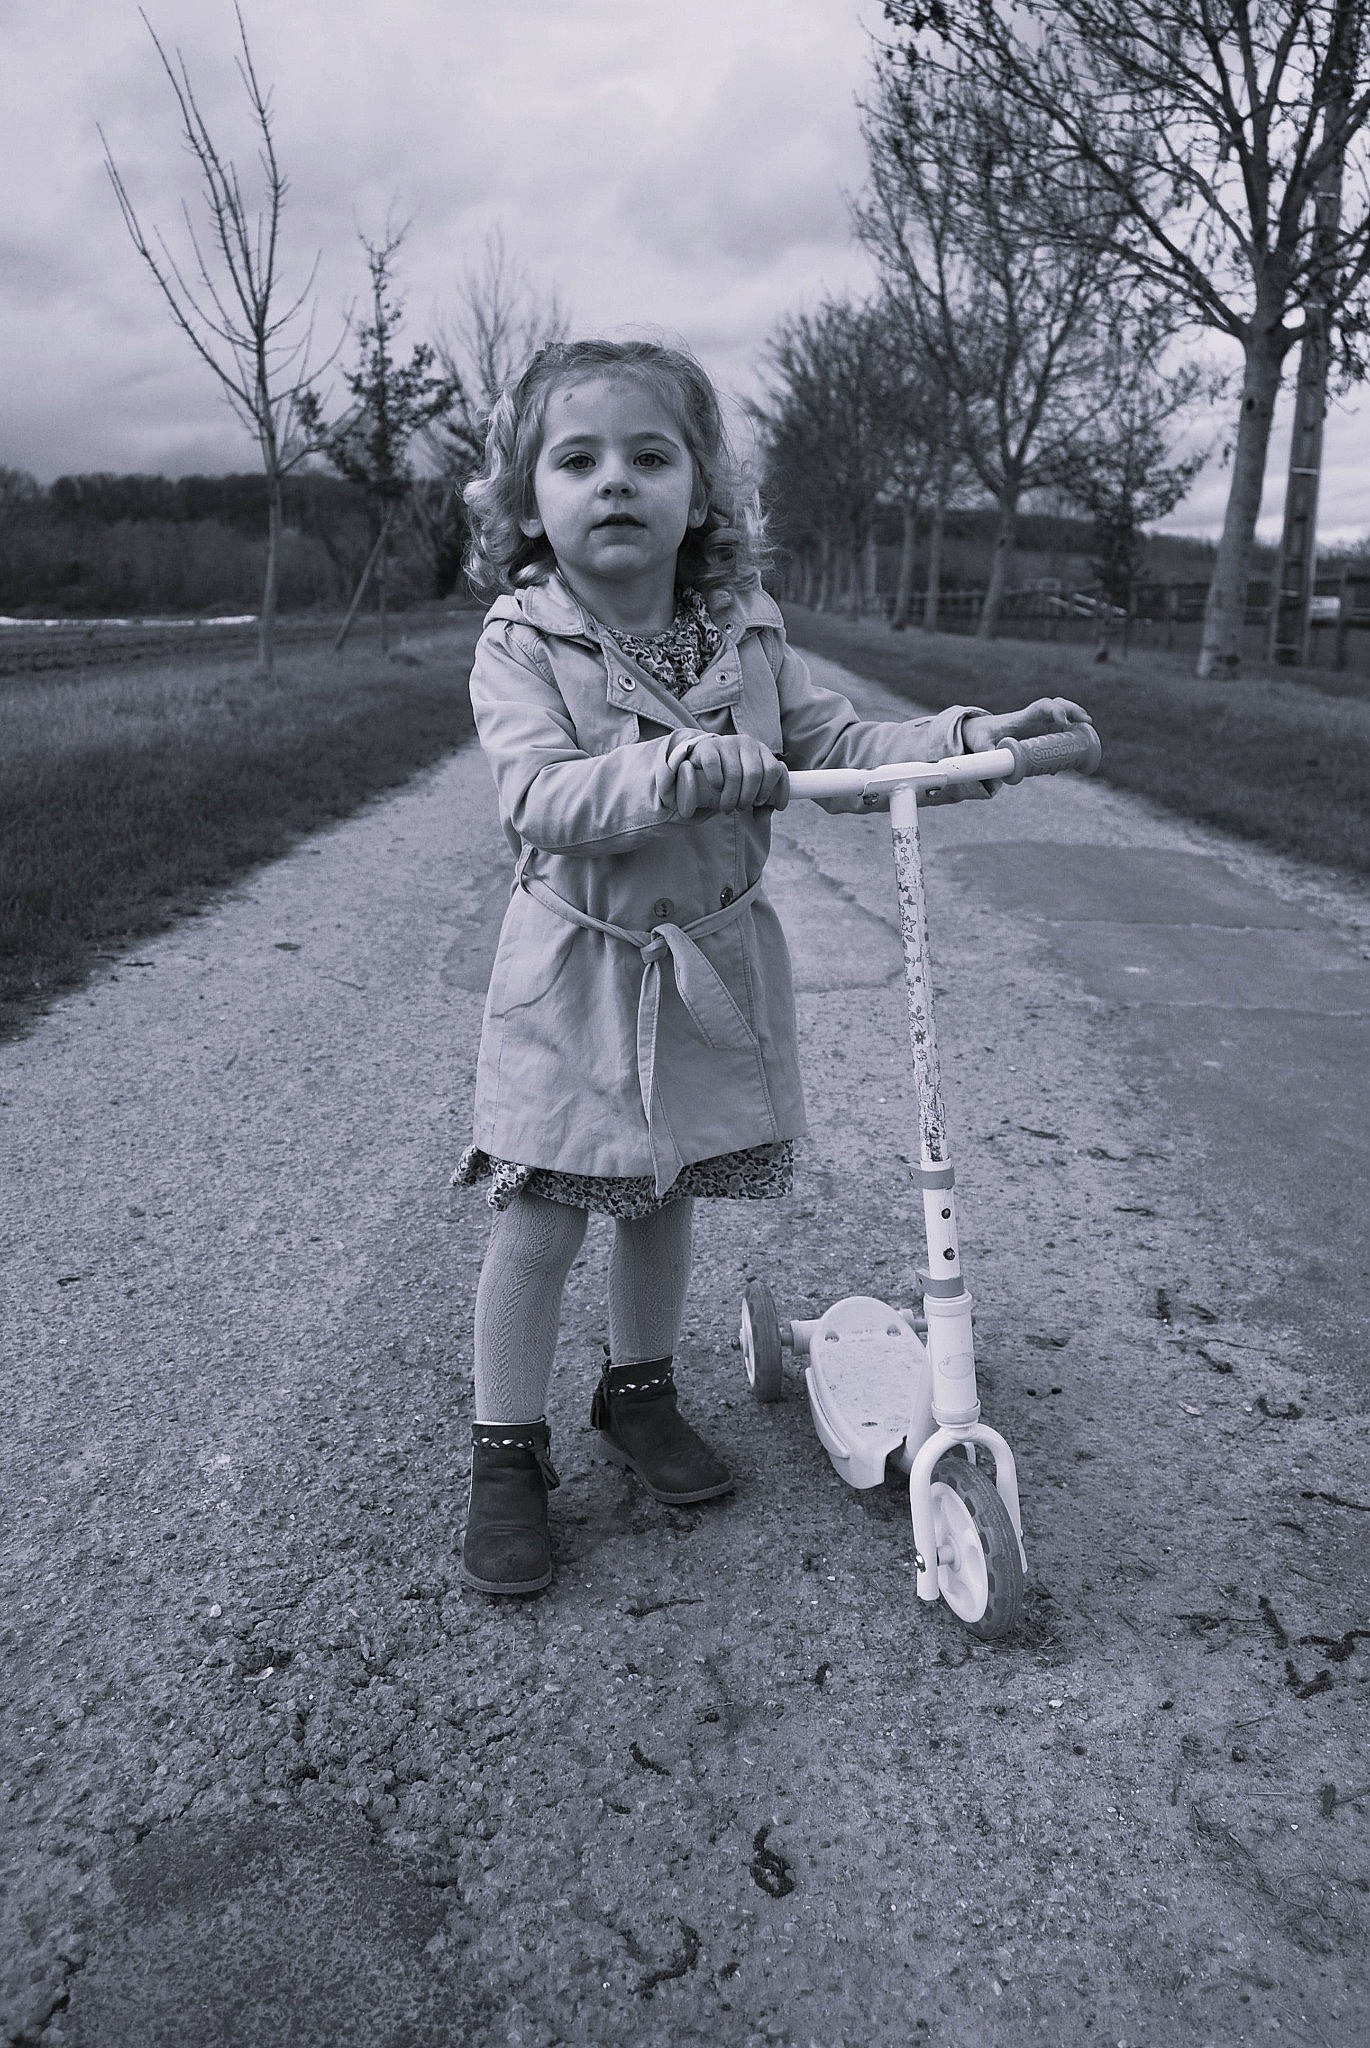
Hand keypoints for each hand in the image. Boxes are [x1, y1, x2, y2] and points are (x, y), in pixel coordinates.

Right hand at [672, 735, 789, 819]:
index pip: (775, 770)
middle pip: (755, 774)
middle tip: (741, 808)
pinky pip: (714, 765)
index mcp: (762, 751)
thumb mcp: (747, 787)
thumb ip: (758, 802)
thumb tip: (763, 818)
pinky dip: (716, 781)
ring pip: (734, 773)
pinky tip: (717, 789)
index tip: (762, 805)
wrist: (701, 762)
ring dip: (731, 796)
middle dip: (748, 797)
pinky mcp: (707, 746)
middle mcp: (747, 743)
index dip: (770, 791)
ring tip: (727, 806)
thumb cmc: (729, 778)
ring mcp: (727, 742)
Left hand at [962, 697, 1091, 754]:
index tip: (1063, 723)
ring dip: (1076, 721)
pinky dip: (1070, 736)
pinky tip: (1075, 750)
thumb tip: (995, 772)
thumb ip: (988, 755)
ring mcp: (1038, 724)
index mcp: (1021, 717)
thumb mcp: (981, 745)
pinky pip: (1059, 730)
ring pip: (1062, 716)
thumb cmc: (981, 735)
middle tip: (1086, 722)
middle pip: (1057, 706)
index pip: (1042, 707)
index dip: (1055, 711)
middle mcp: (1032, 717)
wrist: (979, 732)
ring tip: (1088, 731)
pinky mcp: (1040, 733)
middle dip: (1073, 710)